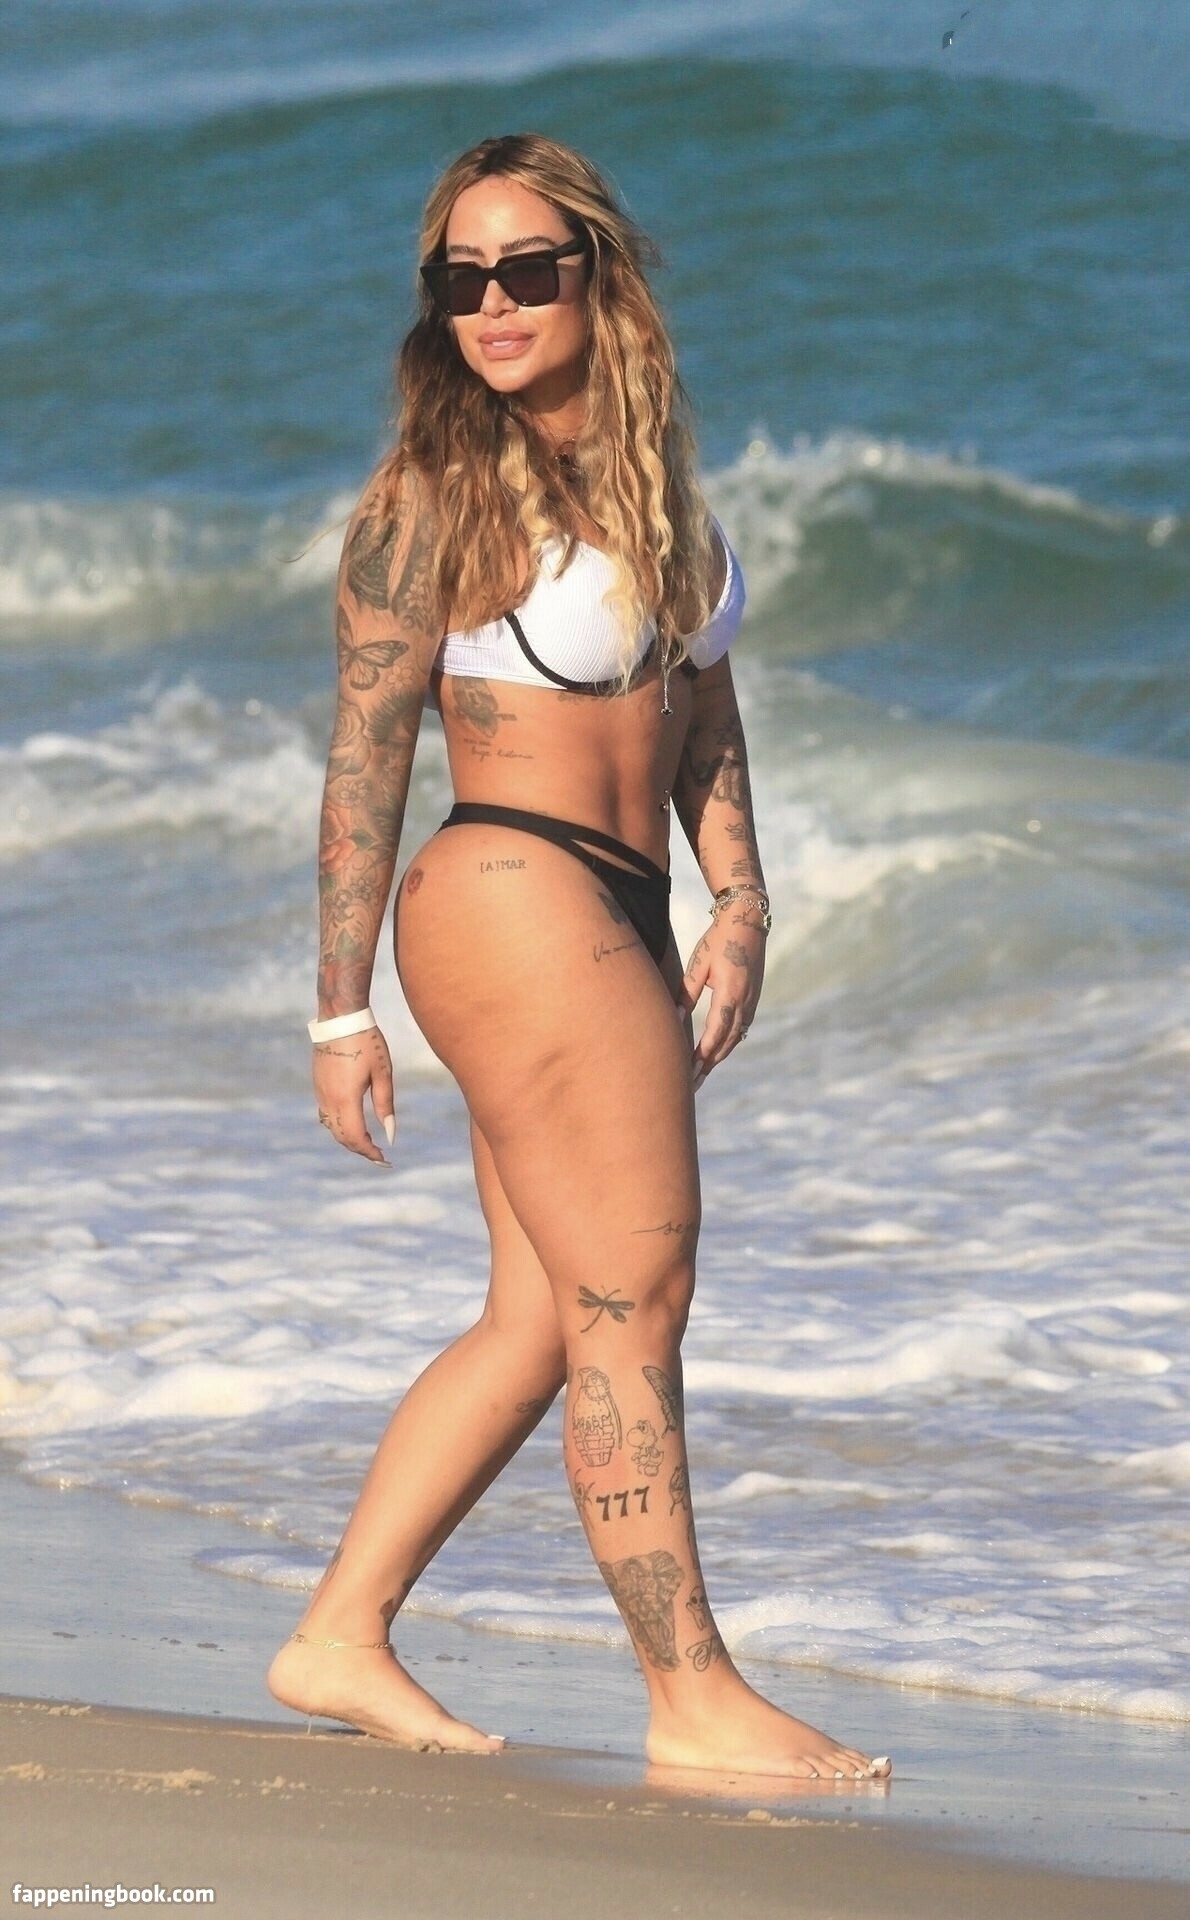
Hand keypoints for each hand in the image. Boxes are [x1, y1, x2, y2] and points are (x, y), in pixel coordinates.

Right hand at [312, 1026, 394, 1163]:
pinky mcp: (318, 1085)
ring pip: (331, 1128)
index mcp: (345, 1098)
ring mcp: (320, 1092)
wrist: (340, 1017)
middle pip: (341, 1137)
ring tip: (368, 1143)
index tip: (385, 1160)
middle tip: (379, 1156)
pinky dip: (339, 1126)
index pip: (355, 1138)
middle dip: (360, 1149)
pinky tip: (353, 1123)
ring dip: (348, 1139)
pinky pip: (325, 1115)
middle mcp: (328, 1099)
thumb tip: (390, 1136)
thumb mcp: (383, 1073)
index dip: (370, 1153)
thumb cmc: (367, 1042)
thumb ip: (385, 1106)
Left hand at [678, 915, 765, 1089]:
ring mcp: (752, 1002)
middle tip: (692, 1084)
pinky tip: (716, 1053)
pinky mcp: (752, 1000)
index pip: (715, 1033)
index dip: (702, 1055)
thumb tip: (674, 1019)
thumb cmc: (718, 940)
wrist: (747, 922)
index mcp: (730, 994)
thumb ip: (687, 993)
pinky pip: (740, 1029)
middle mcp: (745, 1002)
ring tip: (701, 1074)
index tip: (690, 1073)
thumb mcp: (698, 965)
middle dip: (708, 1064)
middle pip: (726, 1042)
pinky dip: (727, 1044)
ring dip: (718, 1057)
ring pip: (735, 1038)